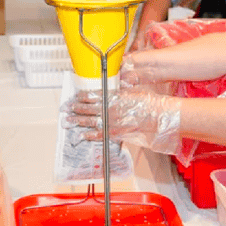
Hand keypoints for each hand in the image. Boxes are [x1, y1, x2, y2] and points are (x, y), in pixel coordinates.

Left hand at [63, 88, 180, 154]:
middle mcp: (111, 109)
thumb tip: (108, 90)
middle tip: (68, 108)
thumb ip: (118, 92)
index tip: (76, 96)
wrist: (157, 115)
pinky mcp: (116, 132)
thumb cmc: (147, 101)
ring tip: (70, 120)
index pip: (93, 95)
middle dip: (77, 108)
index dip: (83, 96)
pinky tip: (83, 135)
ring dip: (79, 120)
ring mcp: (113, 122)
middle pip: (89, 108)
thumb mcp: (131, 91)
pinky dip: (90, 135)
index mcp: (113, 97)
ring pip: (91, 121)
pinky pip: (100, 134)